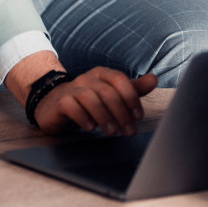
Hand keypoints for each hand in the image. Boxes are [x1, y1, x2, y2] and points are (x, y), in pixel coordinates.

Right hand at [33, 67, 157, 134]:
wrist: (54, 103)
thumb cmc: (88, 99)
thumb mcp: (111, 92)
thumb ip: (132, 88)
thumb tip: (153, 79)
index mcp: (101, 74)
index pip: (119, 79)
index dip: (131, 97)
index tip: (138, 116)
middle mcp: (87, 78)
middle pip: (107, 92)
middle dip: (121, 113)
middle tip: (128, 131)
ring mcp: (72, 89)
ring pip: (90, 98)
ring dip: (104, 117)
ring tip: (112, 132)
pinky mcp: (60, 102)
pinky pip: (71, 106)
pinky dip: (83, 117)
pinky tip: (90, 127)